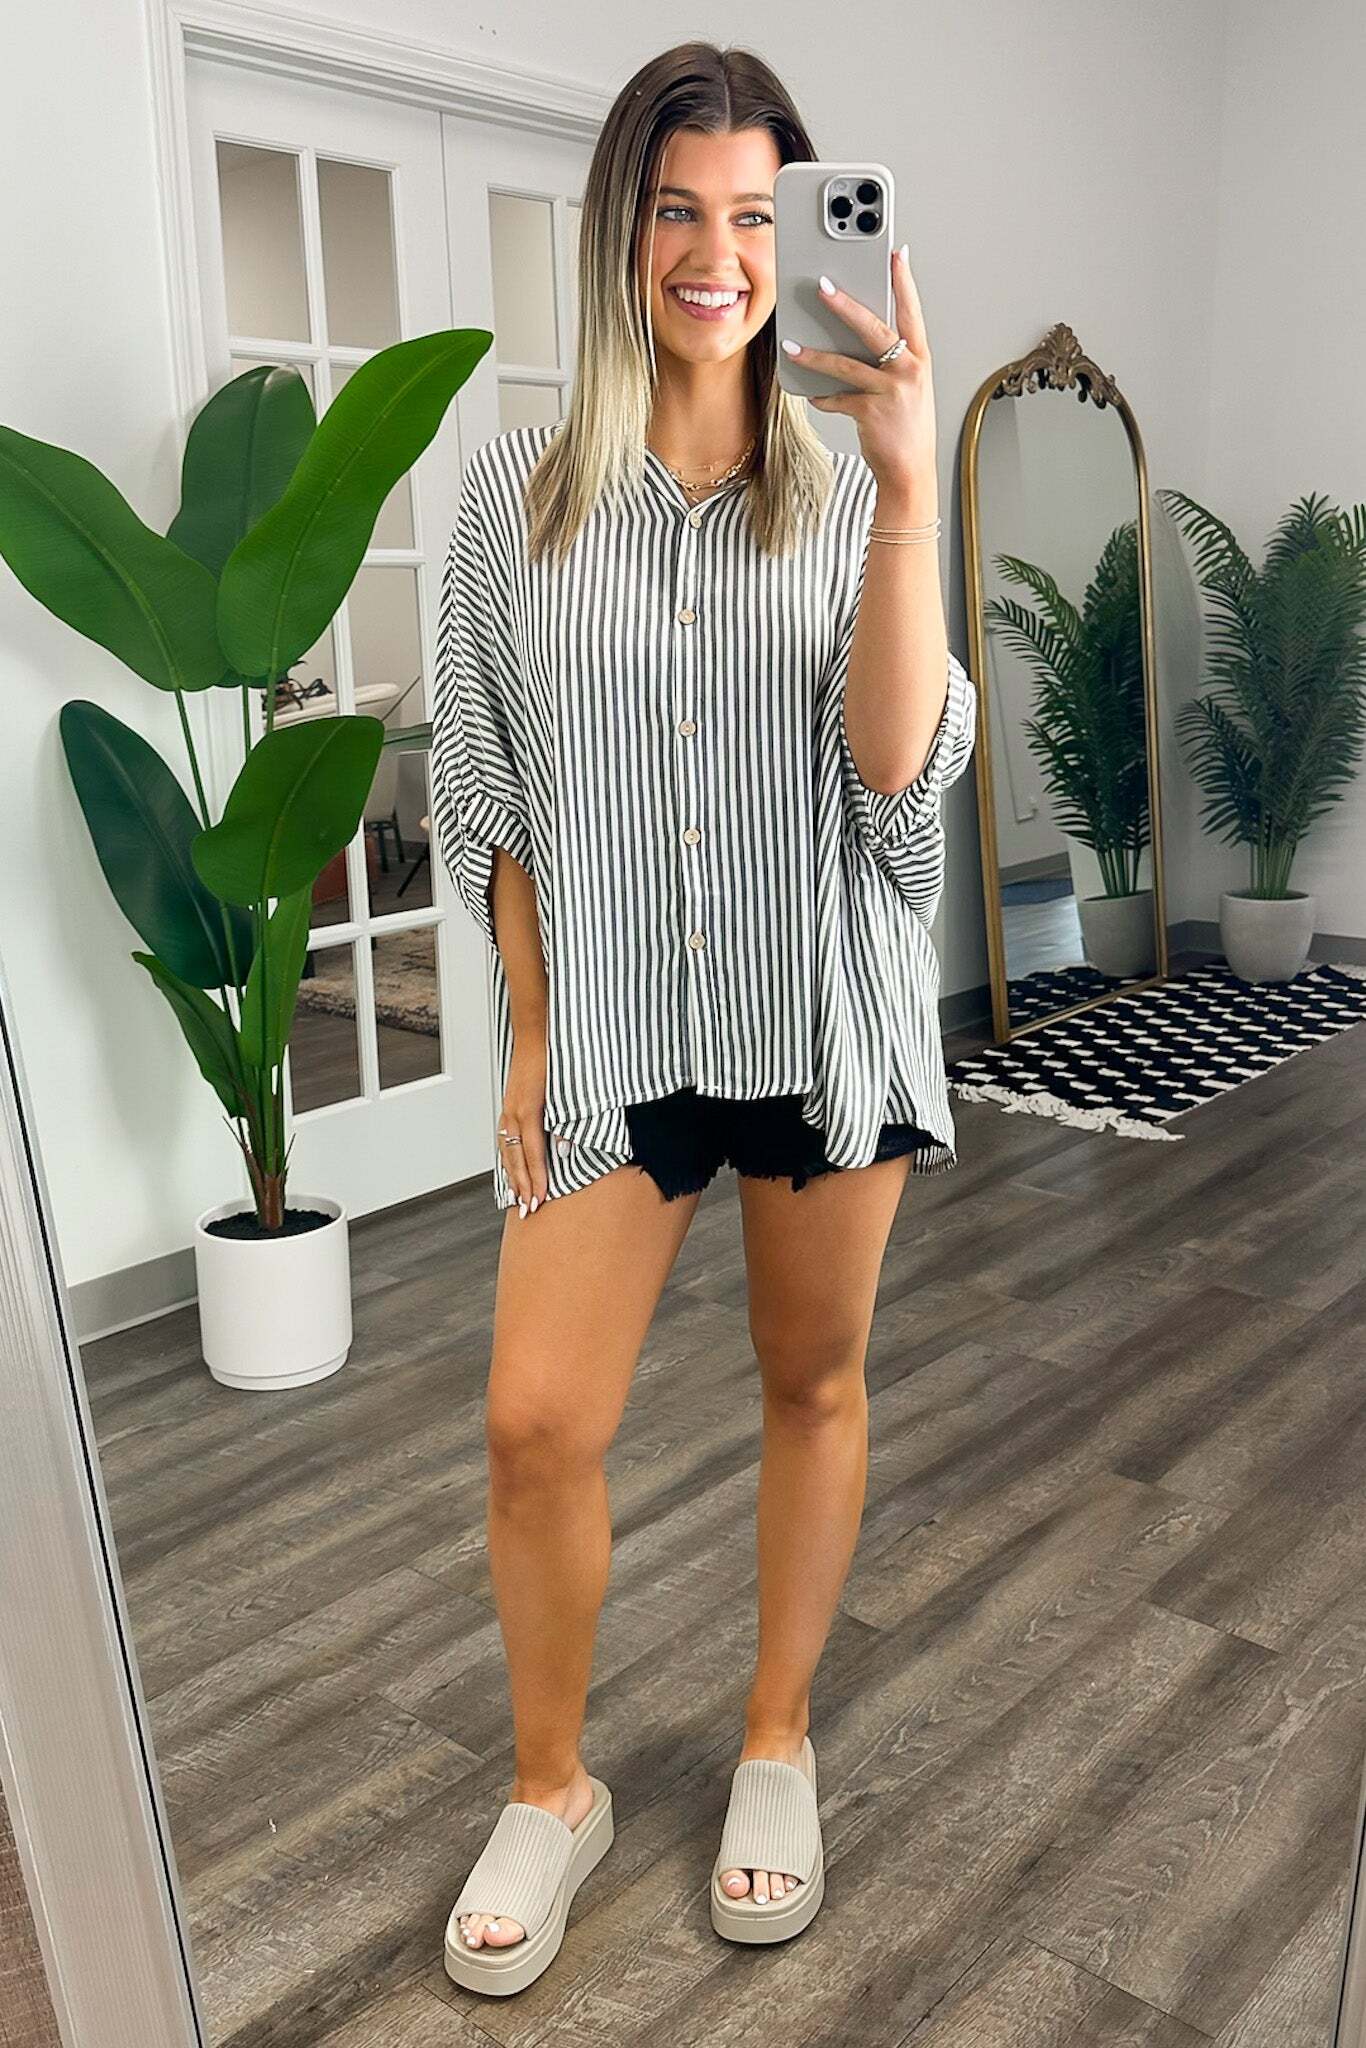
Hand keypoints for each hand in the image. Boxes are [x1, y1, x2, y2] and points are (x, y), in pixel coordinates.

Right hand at [499, 1039, 548, 1215]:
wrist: (536, 1036)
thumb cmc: (554, 1060)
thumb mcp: (566, 1091)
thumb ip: (564, 1122)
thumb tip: (564, 1150)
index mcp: (528, 1111)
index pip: (532, 1155)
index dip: (536, 1180)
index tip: (540, 1200)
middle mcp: (514, 1114)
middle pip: (515, 1159)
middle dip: (521, 1187)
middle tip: (527, 1211)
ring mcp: (508, 1110)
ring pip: (506, 1151)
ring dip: (512, 1177)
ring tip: (517, 1198)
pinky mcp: (509, 1106)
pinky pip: (504, 1140)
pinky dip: (507, 1159)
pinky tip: (512, 1169)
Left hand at [780, 246, 935, 499]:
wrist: (910, 471)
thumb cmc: (906, 427)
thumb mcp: (907, 387)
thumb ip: (890, 361)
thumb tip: (854, 336)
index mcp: (919, 358)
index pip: (910, 311)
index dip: (903, 281)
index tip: (895, 253)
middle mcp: (909, 370)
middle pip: (874, 327)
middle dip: (845, 304)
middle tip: (822, 285)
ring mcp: (891, 391)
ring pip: (846, 363)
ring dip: (815, 354)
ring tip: (792, 344)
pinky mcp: (871, 413)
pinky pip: (838, 398)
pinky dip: (823, 397)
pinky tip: (812, 394)